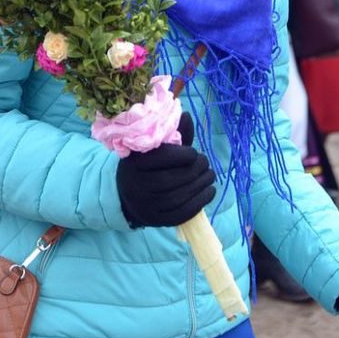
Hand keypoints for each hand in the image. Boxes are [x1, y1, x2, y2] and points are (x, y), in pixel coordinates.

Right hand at [116, 112, 215, 227]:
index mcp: (134, 162)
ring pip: (178, 198)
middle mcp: (136, 185)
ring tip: (210, 176)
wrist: (128, 193)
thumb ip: (172, 133)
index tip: (194, 153)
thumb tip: (186, 117)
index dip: (184, 154)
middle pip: (172, 180)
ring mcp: (144, 205)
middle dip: (196, 171)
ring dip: (201, 186)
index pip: (162, 158)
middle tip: (207, 164)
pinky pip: (180, 214)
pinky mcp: (155, 220)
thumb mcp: (154, 147)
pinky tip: (209, 191)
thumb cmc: (147, 165)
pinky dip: (199, 203)